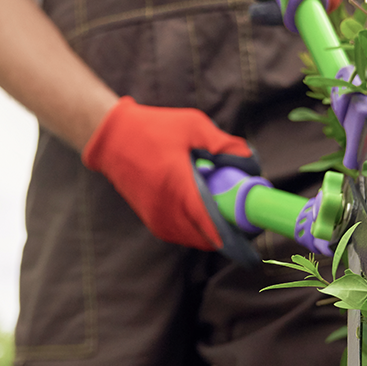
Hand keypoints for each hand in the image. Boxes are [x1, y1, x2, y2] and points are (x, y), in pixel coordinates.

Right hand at [82, 97, 257, 249]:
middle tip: (244, 215)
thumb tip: (250, 163)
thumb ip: (225, 145)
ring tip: (225, 209)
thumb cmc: (155, 128)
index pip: (212, 225)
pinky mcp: (151, 220)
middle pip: (208, 238)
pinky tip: (205, 210)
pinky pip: (181, 234)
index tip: (253, 230)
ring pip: (195, 239)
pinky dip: (197, 229)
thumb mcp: (195, 126)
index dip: (236, 234)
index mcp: (179, 188)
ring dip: (213, 232)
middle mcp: (166, 210)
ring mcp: (157, 218)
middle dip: (230, 232)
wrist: (113, 137)